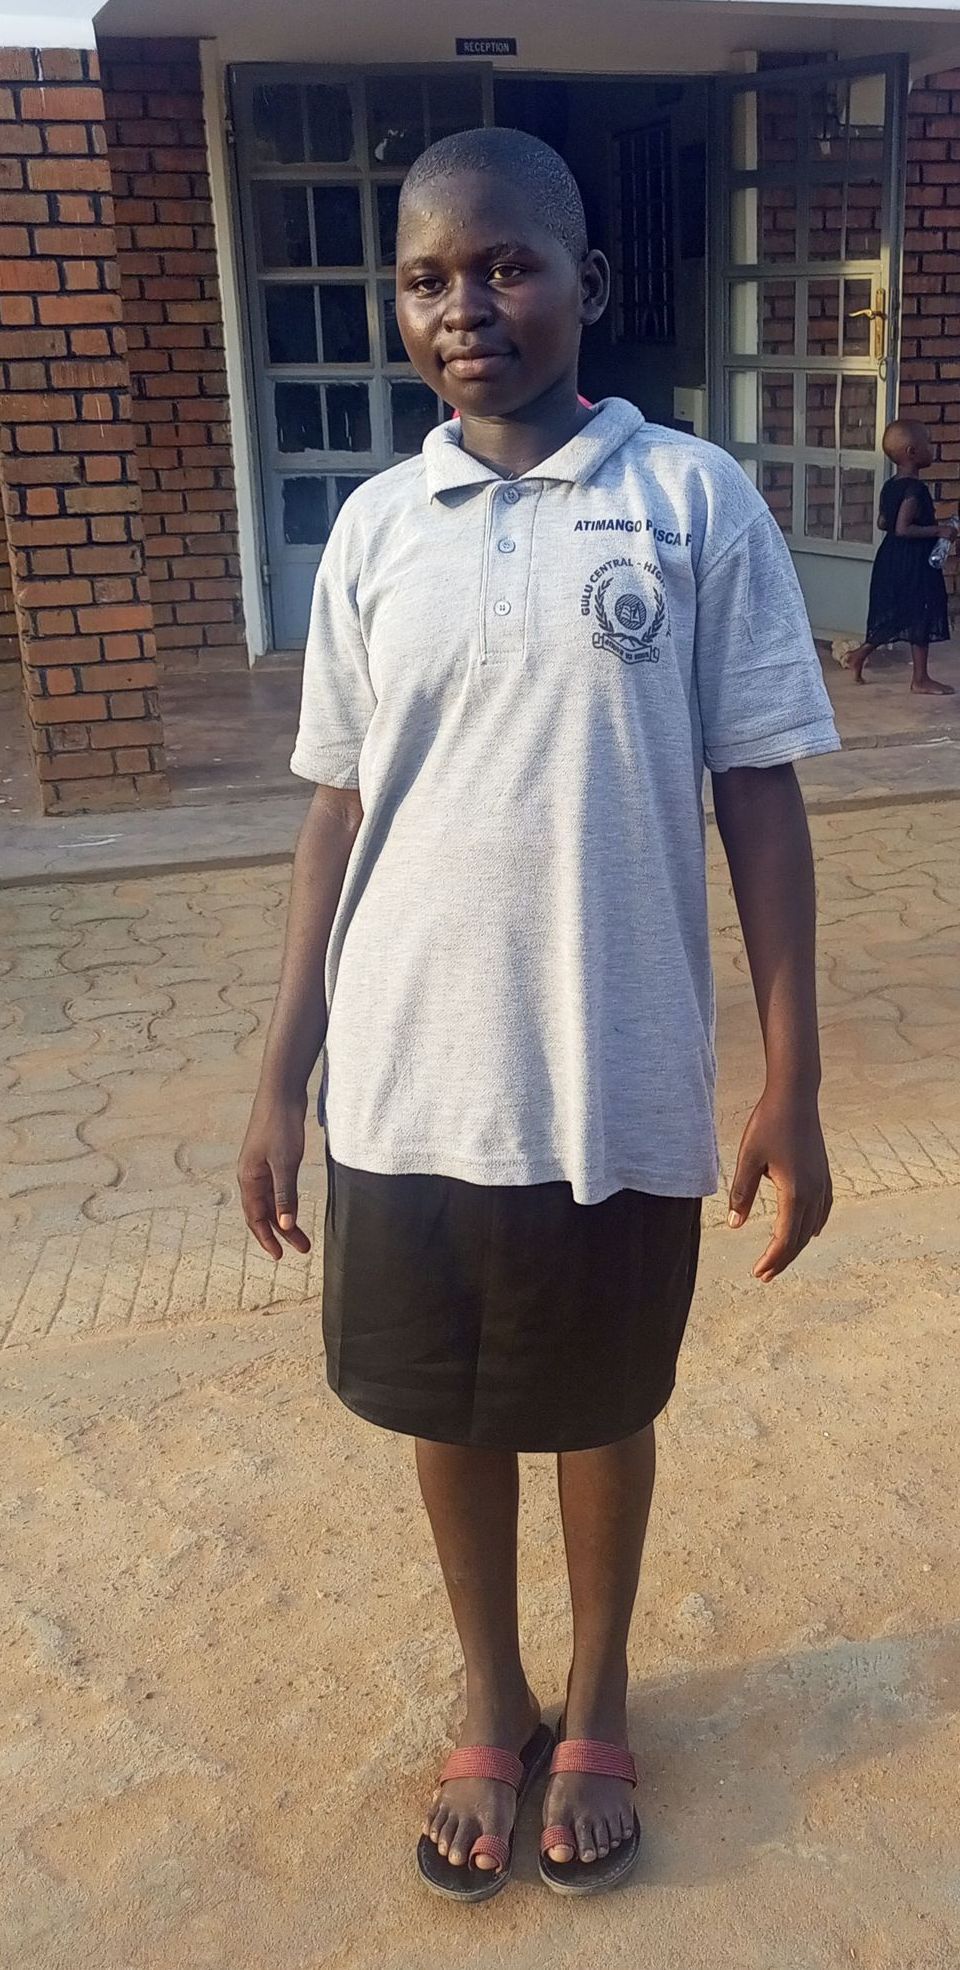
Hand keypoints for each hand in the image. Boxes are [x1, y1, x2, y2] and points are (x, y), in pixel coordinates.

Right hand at [238, 1087, 311, 1259]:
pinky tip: (296, 1208)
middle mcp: (252, 1175)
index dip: (267, 1238)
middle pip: (265, 1212)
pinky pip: (278, 1188)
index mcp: (249, 1178)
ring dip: (286, 1218)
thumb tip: (285, 1225)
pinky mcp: (273, 1158)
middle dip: (282, 1233)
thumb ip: (285, 1194)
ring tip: (303, 1236)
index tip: (280, 1255)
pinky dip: (287, 1202)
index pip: (255, 1217)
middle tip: (302, 1248)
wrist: (282, 1092)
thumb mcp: (285, 1163)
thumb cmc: (280, 1124)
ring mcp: (262, 1166)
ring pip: (272, 1201)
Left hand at [728, 1089, 831, 1281]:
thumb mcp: (748, 1159)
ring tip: (779, 1259)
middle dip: (782, 1259)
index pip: (784, 1239)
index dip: (772, 1259)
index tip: (757, 1273)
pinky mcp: (823, 1173)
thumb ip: (742, 1193)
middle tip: (763, 1275)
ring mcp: (822, 1183)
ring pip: (812, 1226)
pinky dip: (814, 1225)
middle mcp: (814, 1192)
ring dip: (796, 1245)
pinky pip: (823, 1209)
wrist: (795, 1096)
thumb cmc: (769, 1124)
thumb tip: (735, 1225)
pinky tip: (811, 1231)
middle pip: (800, 1238)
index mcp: (795, 1192)